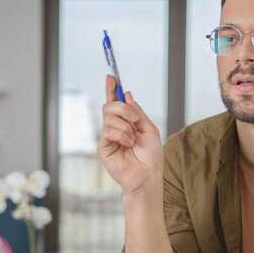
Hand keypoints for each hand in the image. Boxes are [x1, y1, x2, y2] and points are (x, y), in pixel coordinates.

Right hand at [97, 75, 162, 195]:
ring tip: (132, 140)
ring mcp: (108, 137)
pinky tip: (127, 145)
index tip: (111, 76)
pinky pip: (109, 131)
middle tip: (134, 119)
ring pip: (109, 117)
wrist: (147, 176)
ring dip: (126, 126)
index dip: (112, 89)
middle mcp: (115, 127)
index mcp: (127, 122)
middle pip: (110, 106)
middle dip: (123, 108)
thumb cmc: (150, 156)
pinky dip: (122, 135)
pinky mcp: (103, 146)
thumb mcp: (149, 129)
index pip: (116, 102)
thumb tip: (128, 95)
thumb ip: (137, 112)